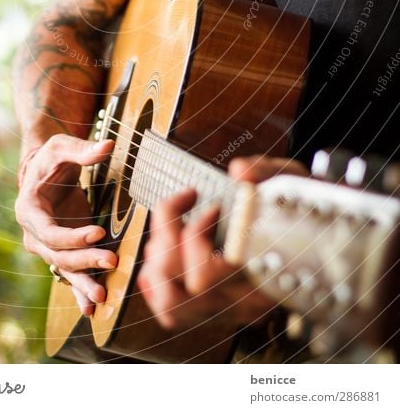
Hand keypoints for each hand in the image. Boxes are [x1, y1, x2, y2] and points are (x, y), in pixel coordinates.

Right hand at [15, 134, 115, 315]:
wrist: (45, 170)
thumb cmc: (52, 157)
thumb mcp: (62, 147)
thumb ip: (83, 149)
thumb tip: (107, 145)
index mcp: (29, 209)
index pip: (49, 232)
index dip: (73, 236)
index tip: (99, 232)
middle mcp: (33, 233)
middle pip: (58, 255)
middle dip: (85, 261)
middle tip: (113, 261)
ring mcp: (46, 246)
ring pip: (64, 270)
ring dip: (83, 284)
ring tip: (102, 297)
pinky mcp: (61, 251)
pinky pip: (69, 275)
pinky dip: (79, 292)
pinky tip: (92, 309)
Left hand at [137, 155, 308, 330]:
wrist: (325, 241)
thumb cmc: (303, 208)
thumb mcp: (295, 181)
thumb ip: (267, 171)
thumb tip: (239, 172)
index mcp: (262, 275)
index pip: (205, 276)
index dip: (196, 235)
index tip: (213, 204)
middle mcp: (242, 301)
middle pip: (178, 289)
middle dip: (168, 238)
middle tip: (186, 204)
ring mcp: (226, 309)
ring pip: (170, 304)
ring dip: (158, 258)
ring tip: (174, 224)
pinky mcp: (212, 308)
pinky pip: (169, 308)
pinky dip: (156, 277)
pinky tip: (170, 244)